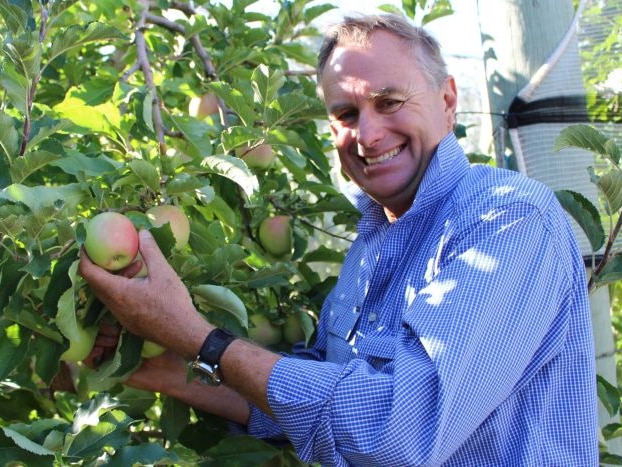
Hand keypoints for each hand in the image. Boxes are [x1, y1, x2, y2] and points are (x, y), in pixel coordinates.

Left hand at [78, 230, 210, 359]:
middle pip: (96, 283)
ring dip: (116, 277)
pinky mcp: (129, 322)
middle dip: (101, 265)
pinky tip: (143, 282)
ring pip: (108, 293)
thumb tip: (142, 232)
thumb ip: (150, 251)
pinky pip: (118, 302)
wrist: (183, 333)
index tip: (86, 245)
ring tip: (136, 265)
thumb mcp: (163, 272)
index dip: (84, 257)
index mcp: (117, 292)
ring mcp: (121, 316)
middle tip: (111, 251)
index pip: (89, 273)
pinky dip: (123, 288)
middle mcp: (114, 306)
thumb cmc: (172, 303)